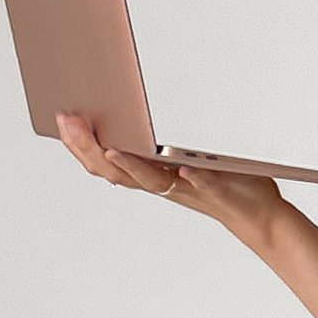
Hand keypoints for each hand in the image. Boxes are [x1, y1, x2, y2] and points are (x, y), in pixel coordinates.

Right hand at [53, 114, 286, 241]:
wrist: (256, 211)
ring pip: (151, 182)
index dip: (79, 144)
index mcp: (151, 173)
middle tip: (69, 120)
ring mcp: (188, 188)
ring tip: (110, 148)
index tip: (61, 118)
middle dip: (89, 147)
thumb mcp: (180, 158)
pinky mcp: (218, 191)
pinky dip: (193, 178)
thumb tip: (136, 106)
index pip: (105, 162)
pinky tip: (184, 167)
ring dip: (130, 166)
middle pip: (116, 171)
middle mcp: (162, 183)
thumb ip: (158, 142)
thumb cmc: (220, 180)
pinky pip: (203, 185)